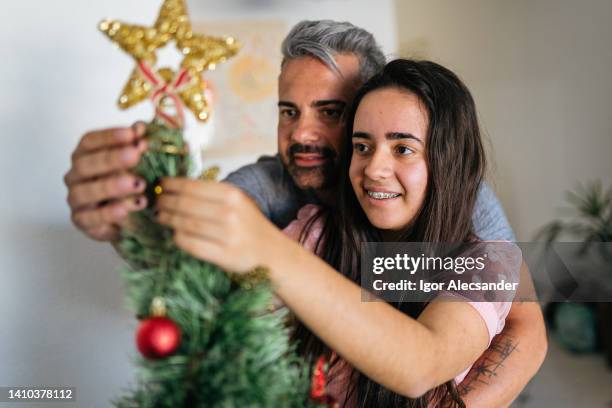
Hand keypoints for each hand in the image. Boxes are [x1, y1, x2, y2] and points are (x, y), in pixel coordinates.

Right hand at [64, 122, 148, 240]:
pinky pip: (90, 217)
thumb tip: (141, 127)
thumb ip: (138, 145)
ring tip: (138, 184)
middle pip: (85, 164)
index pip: (89, 141)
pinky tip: (126, 209)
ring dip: (111, 186)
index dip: (109, 136)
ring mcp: (76, 199)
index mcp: (86, 156)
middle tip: (135, 155)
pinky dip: (108, 213)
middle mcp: (76, 175)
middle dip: (111, 158)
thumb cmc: (131, 184)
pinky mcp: (82, 221)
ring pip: (84, 191)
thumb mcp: (139, 163)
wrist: (130, 219)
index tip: (132, 134)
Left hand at [156, 178, 280, 272]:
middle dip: (164, 202)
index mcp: (232, 194)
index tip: (159, 184)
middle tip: (154, 202)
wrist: (273, 254)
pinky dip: (178, 238)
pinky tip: (174, 235)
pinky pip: (190, 244)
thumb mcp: (237, 203)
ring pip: (184, 224)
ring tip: (159, 216)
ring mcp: (227, 235)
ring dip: (166, 219)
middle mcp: (229, 212)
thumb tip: (176, 188)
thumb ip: (212, 195)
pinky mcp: (224, 255)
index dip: (170, 185)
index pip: (192, 186)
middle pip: (184, 204)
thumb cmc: (251, 227)